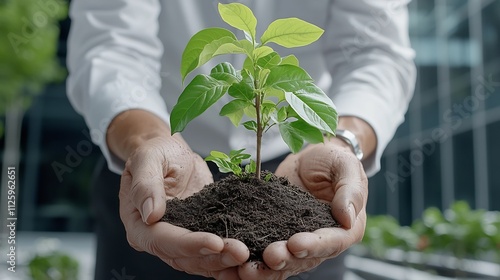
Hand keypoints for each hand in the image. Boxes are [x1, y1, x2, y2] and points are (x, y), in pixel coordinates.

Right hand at [118, 136, 249, 278]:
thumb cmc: (156, 153)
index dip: (190, 244)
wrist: (171, 154)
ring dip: (224, 262)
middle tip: (241, 252)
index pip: (163, 240)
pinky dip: (228, 260)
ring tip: (247, 256)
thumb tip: (151, 215)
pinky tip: (246, 260)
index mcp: (138, 224)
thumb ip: (145, 184)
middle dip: (214, 257)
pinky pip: (211, 254)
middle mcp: (156, 239)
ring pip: (200, 261)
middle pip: (184, 257)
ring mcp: (178, 241)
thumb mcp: (147, 158)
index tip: (216, 242)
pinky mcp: (197, 236)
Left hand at [237, 139, 367, 278]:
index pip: (331, 242)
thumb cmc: (334, 160)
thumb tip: (346, 217)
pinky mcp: (278, 233)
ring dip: (266, 267)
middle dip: (286, 260)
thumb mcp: (346, 167)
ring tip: (248, 268)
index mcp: (345, 229)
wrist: (312, 157)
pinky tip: (236, 261)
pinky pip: (265, 249)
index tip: (295, 244)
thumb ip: (350, 191)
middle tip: (269, 256)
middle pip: (305, 258)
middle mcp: (323, 241)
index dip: (313, 246)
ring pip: (284, 261)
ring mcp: (298, 239)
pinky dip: (252, 257)